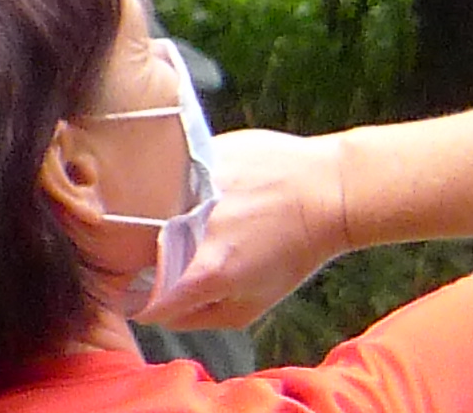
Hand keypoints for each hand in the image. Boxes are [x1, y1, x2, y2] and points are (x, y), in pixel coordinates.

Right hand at [139, 128, 348, 328]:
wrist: (329, 190)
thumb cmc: (296, 250)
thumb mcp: (252, 306)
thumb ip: (200, 318)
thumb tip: (163, 313)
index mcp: (207, 271)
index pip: (148, 301)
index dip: (147, 305)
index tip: (153, 297)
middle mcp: (195, 228)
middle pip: (143, 254)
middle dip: (150, 261)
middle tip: (181, 252)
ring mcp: (196, 186)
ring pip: (153, 210)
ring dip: (162, 220)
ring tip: (196, 217)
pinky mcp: (204, 154)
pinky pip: (175, 176)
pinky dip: (181, 187)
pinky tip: (208, 189)